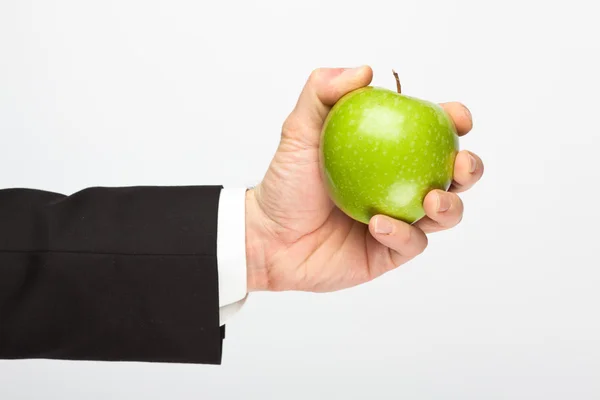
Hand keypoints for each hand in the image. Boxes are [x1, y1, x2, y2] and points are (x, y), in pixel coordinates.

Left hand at [245, 66, 483, 291]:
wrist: (269, 237)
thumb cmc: (285, 182)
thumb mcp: (298, 131)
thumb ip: (322, 92)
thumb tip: (365, 71)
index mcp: (389, 153)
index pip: (432, 132)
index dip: (454, 121)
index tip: (456, 117)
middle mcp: (401, 185)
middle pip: (452, 175)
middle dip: (469, 167)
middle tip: (459, 163)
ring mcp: (400, 219)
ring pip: (445, 214)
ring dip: (450, 205)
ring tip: (432, 198)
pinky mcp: (390, 252)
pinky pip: (411, 243)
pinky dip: (401, 233)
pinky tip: (378, 224)